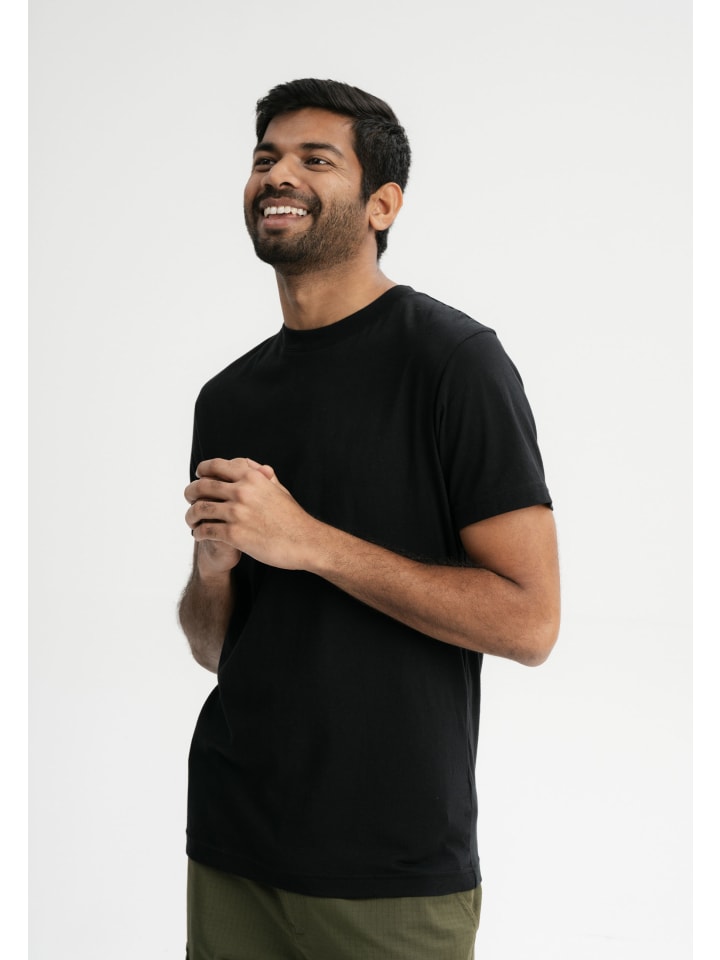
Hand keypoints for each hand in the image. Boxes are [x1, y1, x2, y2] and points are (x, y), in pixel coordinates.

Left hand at [185, 458, 320, 570]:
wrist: (305, 542)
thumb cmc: (293, 517)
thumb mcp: (279, 490)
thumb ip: (263, 477)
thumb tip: (255, 467)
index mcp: (252, 477)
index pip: (216, 466)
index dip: (203, 470)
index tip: (199, 477)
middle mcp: (242, 492)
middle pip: (202, 486)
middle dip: (190, 493)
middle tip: (190, 499)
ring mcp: (237, 513)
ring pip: (199, 509)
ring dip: (190, 516)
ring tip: (191, 521)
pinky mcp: (235, 534)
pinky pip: (206, 530)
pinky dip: (198, 532)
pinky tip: (199, 535)